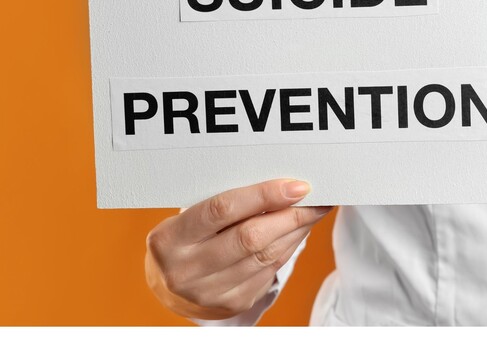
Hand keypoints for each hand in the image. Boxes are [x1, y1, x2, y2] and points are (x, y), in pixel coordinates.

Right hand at [145, 179, 331, 320]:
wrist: (170, 286)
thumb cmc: (186, 237)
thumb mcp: (189, 216)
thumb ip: (226, 203)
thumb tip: (280, 183)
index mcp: (170, 239)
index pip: (222, 210)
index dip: (263, 195)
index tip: (296, 186)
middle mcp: (186, 270)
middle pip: (250, 237)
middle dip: (291, 214)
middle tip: (317, 198)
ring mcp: (209, 292)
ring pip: (265, 256)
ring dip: (296, 230)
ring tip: (314, 210)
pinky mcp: (232, 303)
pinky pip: (270, 270)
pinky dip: (289, 246)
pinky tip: (299, 230)